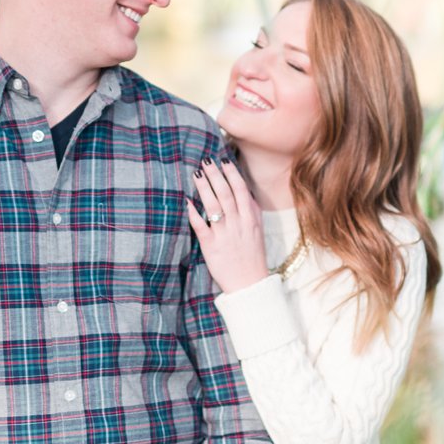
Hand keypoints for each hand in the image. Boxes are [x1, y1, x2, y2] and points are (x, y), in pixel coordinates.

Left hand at [187, 160, 268, 293]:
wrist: (250, 283)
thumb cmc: (252, 255)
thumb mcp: (257, 230)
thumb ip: (251, 210)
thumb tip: (244, 191)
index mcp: (250, 218)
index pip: (241, 190)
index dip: (232, 173)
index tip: (223, 160)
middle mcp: (239, 223)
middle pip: (226, 193)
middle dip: (216, 175)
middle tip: (205, 160)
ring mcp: (225, 234)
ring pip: (214, 206)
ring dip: (204, 188)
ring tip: (196, 174)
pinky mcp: (211, 246)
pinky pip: (201, 226)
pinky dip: (194, 213)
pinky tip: (186, 202)